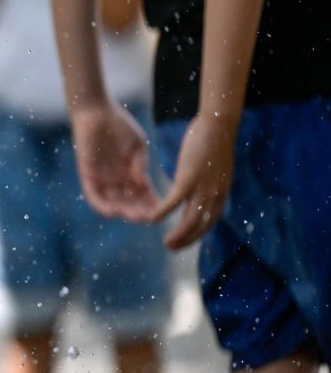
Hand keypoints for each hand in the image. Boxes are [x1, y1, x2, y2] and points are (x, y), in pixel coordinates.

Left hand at [70, 101, 157, 221]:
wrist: (98, 112)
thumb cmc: (119, 126)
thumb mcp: (137, 147)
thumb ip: (140, 165)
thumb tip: (144, 185)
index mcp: (131, 174)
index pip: (143, 195)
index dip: (152, 204)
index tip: (164, 213)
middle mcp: (116, 180)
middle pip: (128, 202)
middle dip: (139, 211)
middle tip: (150, 219)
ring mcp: (102, 178)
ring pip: (112, 202)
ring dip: (123, 211)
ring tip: (135, 217)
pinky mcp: (87, 175)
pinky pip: (93, 195)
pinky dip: (101, 205)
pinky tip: (113, 212)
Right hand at [148, 114, 236, 248]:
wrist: (218, 124)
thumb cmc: (214, 141)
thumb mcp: (215, 166)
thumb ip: (209, 181)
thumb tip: (202, 187)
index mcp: (220, 192)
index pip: (210, 221)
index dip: (197, 234)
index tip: (184, 241)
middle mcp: (215, 194)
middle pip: (201, 225)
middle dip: (187, 240)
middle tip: (171, 248)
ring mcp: (203, 187)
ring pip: (190, 219)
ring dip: (177, 234)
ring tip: (166, 244)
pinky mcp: (189, 178)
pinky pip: (174, 201)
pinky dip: (163, 212)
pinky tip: (152, 219)